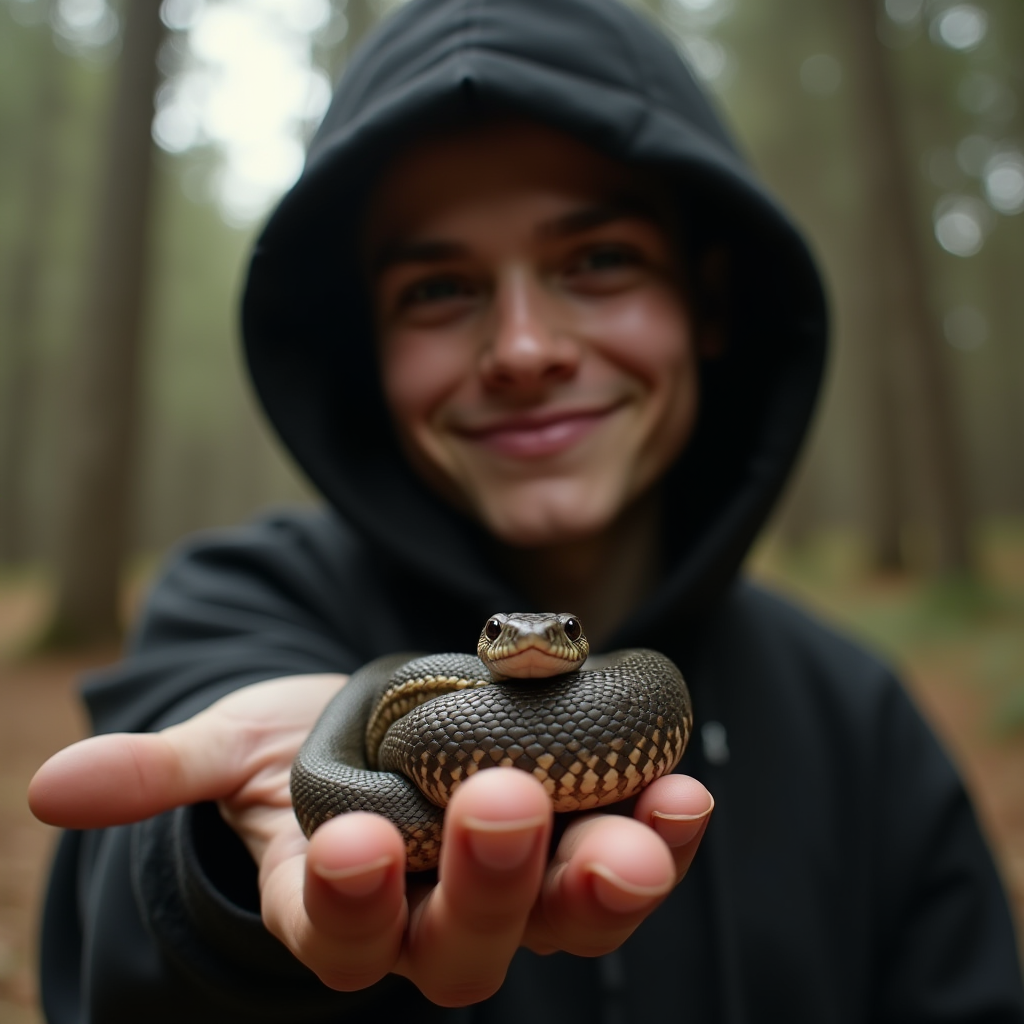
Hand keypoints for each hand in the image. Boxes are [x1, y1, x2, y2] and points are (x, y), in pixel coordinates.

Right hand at [28, 675, 712, 1006]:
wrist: (389, 736)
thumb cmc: (302, 754)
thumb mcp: (233, 751)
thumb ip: (164, 772)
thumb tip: (53, 787)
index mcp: (338, 901)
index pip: (340, 930)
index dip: (348, 899)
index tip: (352, 839)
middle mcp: (431, 919)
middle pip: (464, 939)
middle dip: (489, 877)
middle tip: (505, 798)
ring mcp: (517, 893)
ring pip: (564, 918)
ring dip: (606, 877)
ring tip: (643, 828)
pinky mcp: (580, 847)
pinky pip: (627, 855)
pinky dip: (661, 831)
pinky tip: (684, 791)